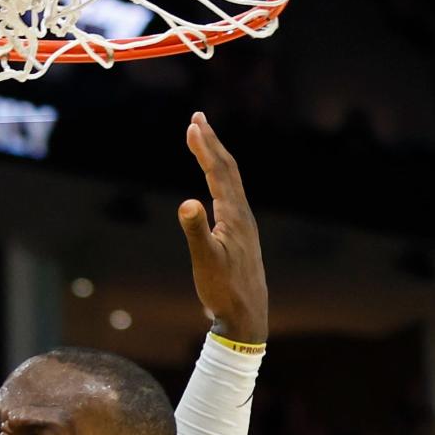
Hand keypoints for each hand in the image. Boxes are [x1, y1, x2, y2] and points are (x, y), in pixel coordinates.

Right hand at [178, 112, 267, 344]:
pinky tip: (215, 186)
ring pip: (231, 182)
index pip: (218, 171)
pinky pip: (231, 197)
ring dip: (216, 160)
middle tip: (197, 119)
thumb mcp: (205, 262)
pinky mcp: (241, 236)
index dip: (205, 147)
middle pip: (228, 169)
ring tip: (205, 144)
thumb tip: (186, 203)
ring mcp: (244, 224)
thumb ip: (195, 231)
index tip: (192, 125)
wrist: (248, 315)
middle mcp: (242, 214)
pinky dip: (220, 181)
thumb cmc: (224, 290)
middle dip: (212, 143)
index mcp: (234, 215)